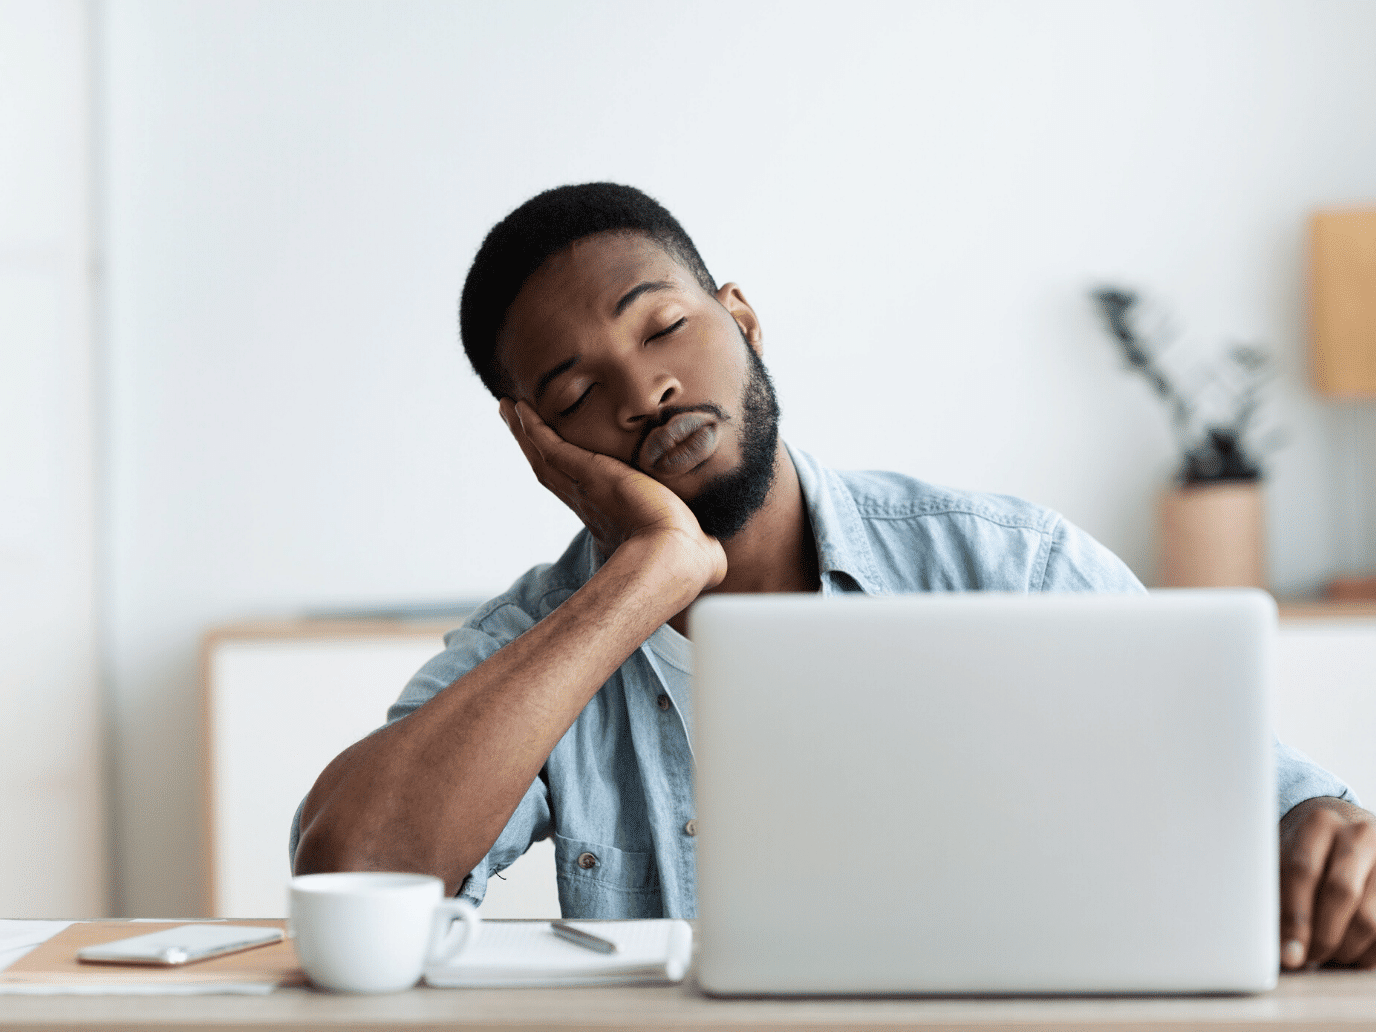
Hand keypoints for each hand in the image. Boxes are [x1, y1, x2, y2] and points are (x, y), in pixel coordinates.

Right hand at [499, 399, 726, 588]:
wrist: (675, 557)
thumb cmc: (689, 560)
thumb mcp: (692, 542)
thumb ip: (699, 540)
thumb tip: (715, 549)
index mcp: (611, 517)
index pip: (580, 487)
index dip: (564, 469)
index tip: (555, 456)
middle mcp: (589, 503)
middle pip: (549, 467)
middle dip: (532, 444)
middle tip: (515, 420)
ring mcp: (584, 488)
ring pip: (543, 454)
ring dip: (524, 431)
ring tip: (509, 408)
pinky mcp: (586, 474)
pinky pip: (550, 445)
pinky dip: (532, 427)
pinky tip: (520, 408)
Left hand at [1279, 795, 1375, 968]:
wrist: (1346, 836)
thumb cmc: (1307, 856)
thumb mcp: (1285, 858)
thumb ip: (1277, 893)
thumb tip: (1280, 948)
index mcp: (1319, 824)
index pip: (1302, 871)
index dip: (1295, 917)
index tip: (1289, 954)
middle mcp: (1359, 834)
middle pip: (1340, 893)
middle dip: (1323, 936)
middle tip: (1309, 958)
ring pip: (1370, 919)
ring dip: (1347, 949)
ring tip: (1328, 956)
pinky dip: (1369, 953)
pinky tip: (1352, 955)